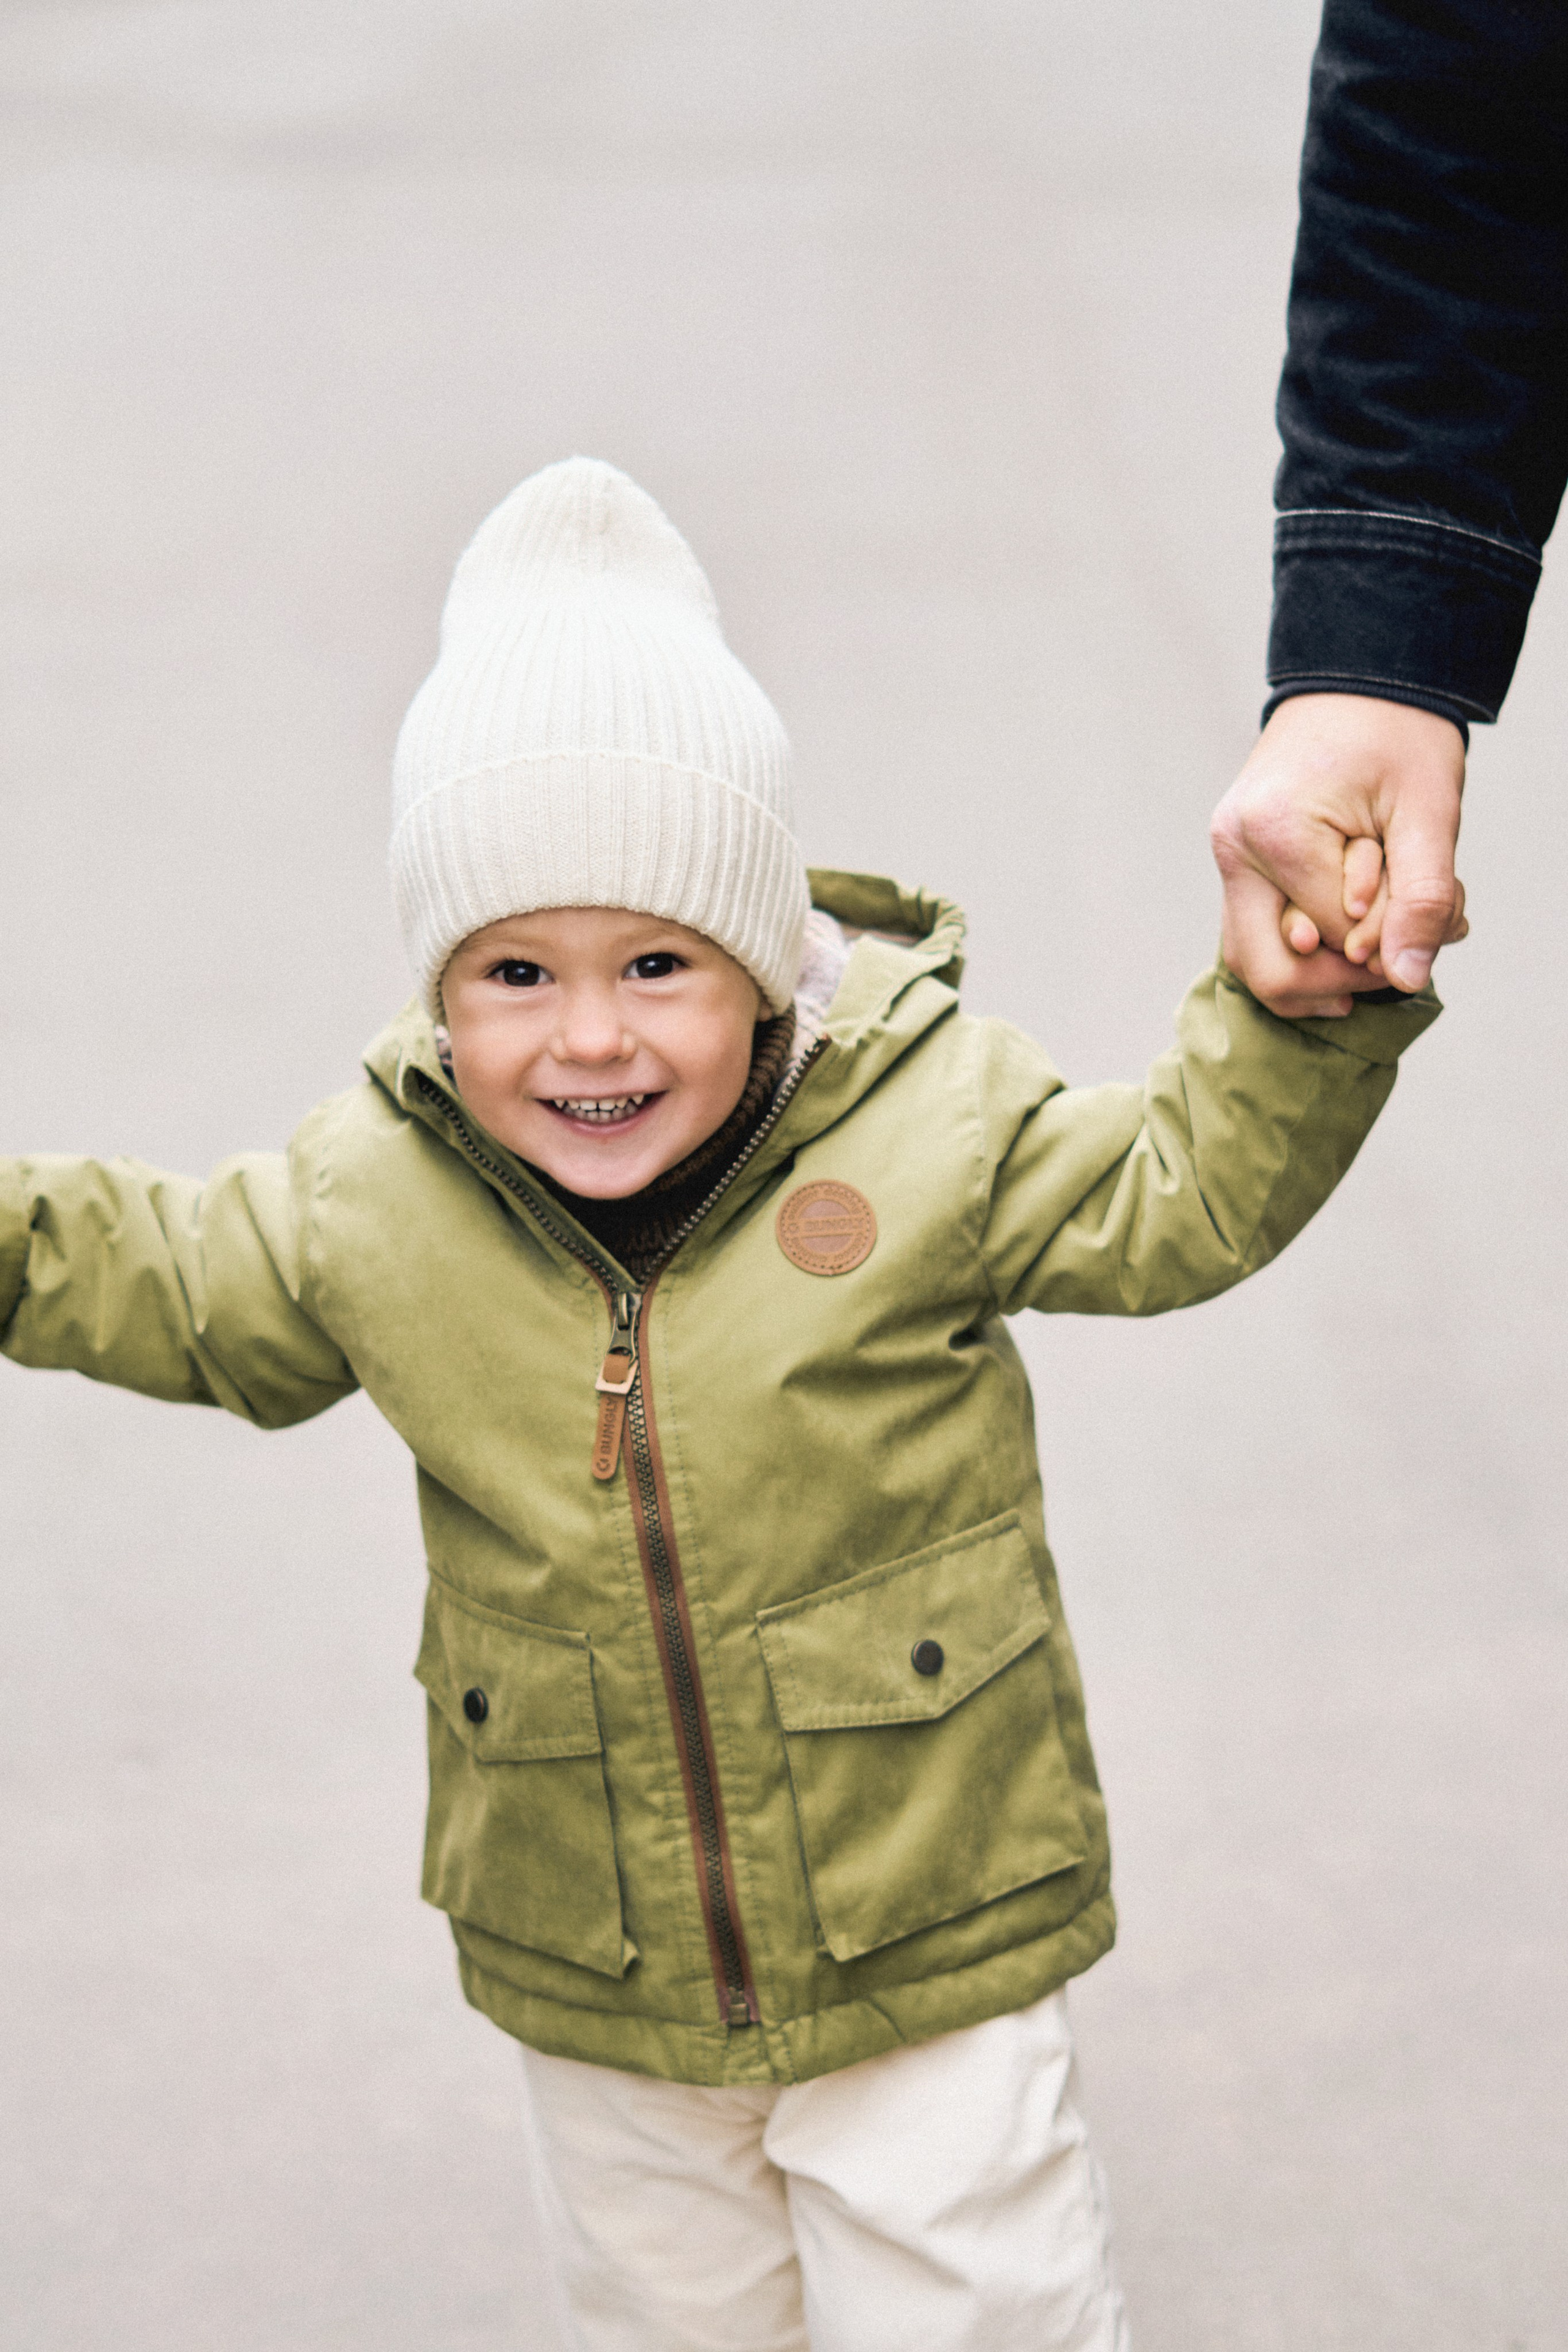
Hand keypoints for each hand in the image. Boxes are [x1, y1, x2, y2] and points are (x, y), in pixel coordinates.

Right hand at [1210, 693, 1466, 1016]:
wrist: (1360, 679)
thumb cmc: (1398, 735)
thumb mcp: (1429, 813)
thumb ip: (1422, 897)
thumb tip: (1408, 978)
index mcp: (1275, 832)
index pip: (1332, 937)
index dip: (1390, 941)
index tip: (1443, 914)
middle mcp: (1235, 849)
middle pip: (1269, 970)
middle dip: (1342, 978)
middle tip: (1396, 957)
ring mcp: (1228, 856)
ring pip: (1254, 961)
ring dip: (1320, 971)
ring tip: (1377, 946)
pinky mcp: (1237, 859)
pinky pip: (1256, 932)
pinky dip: (1305, 945)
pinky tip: (1350, 937)